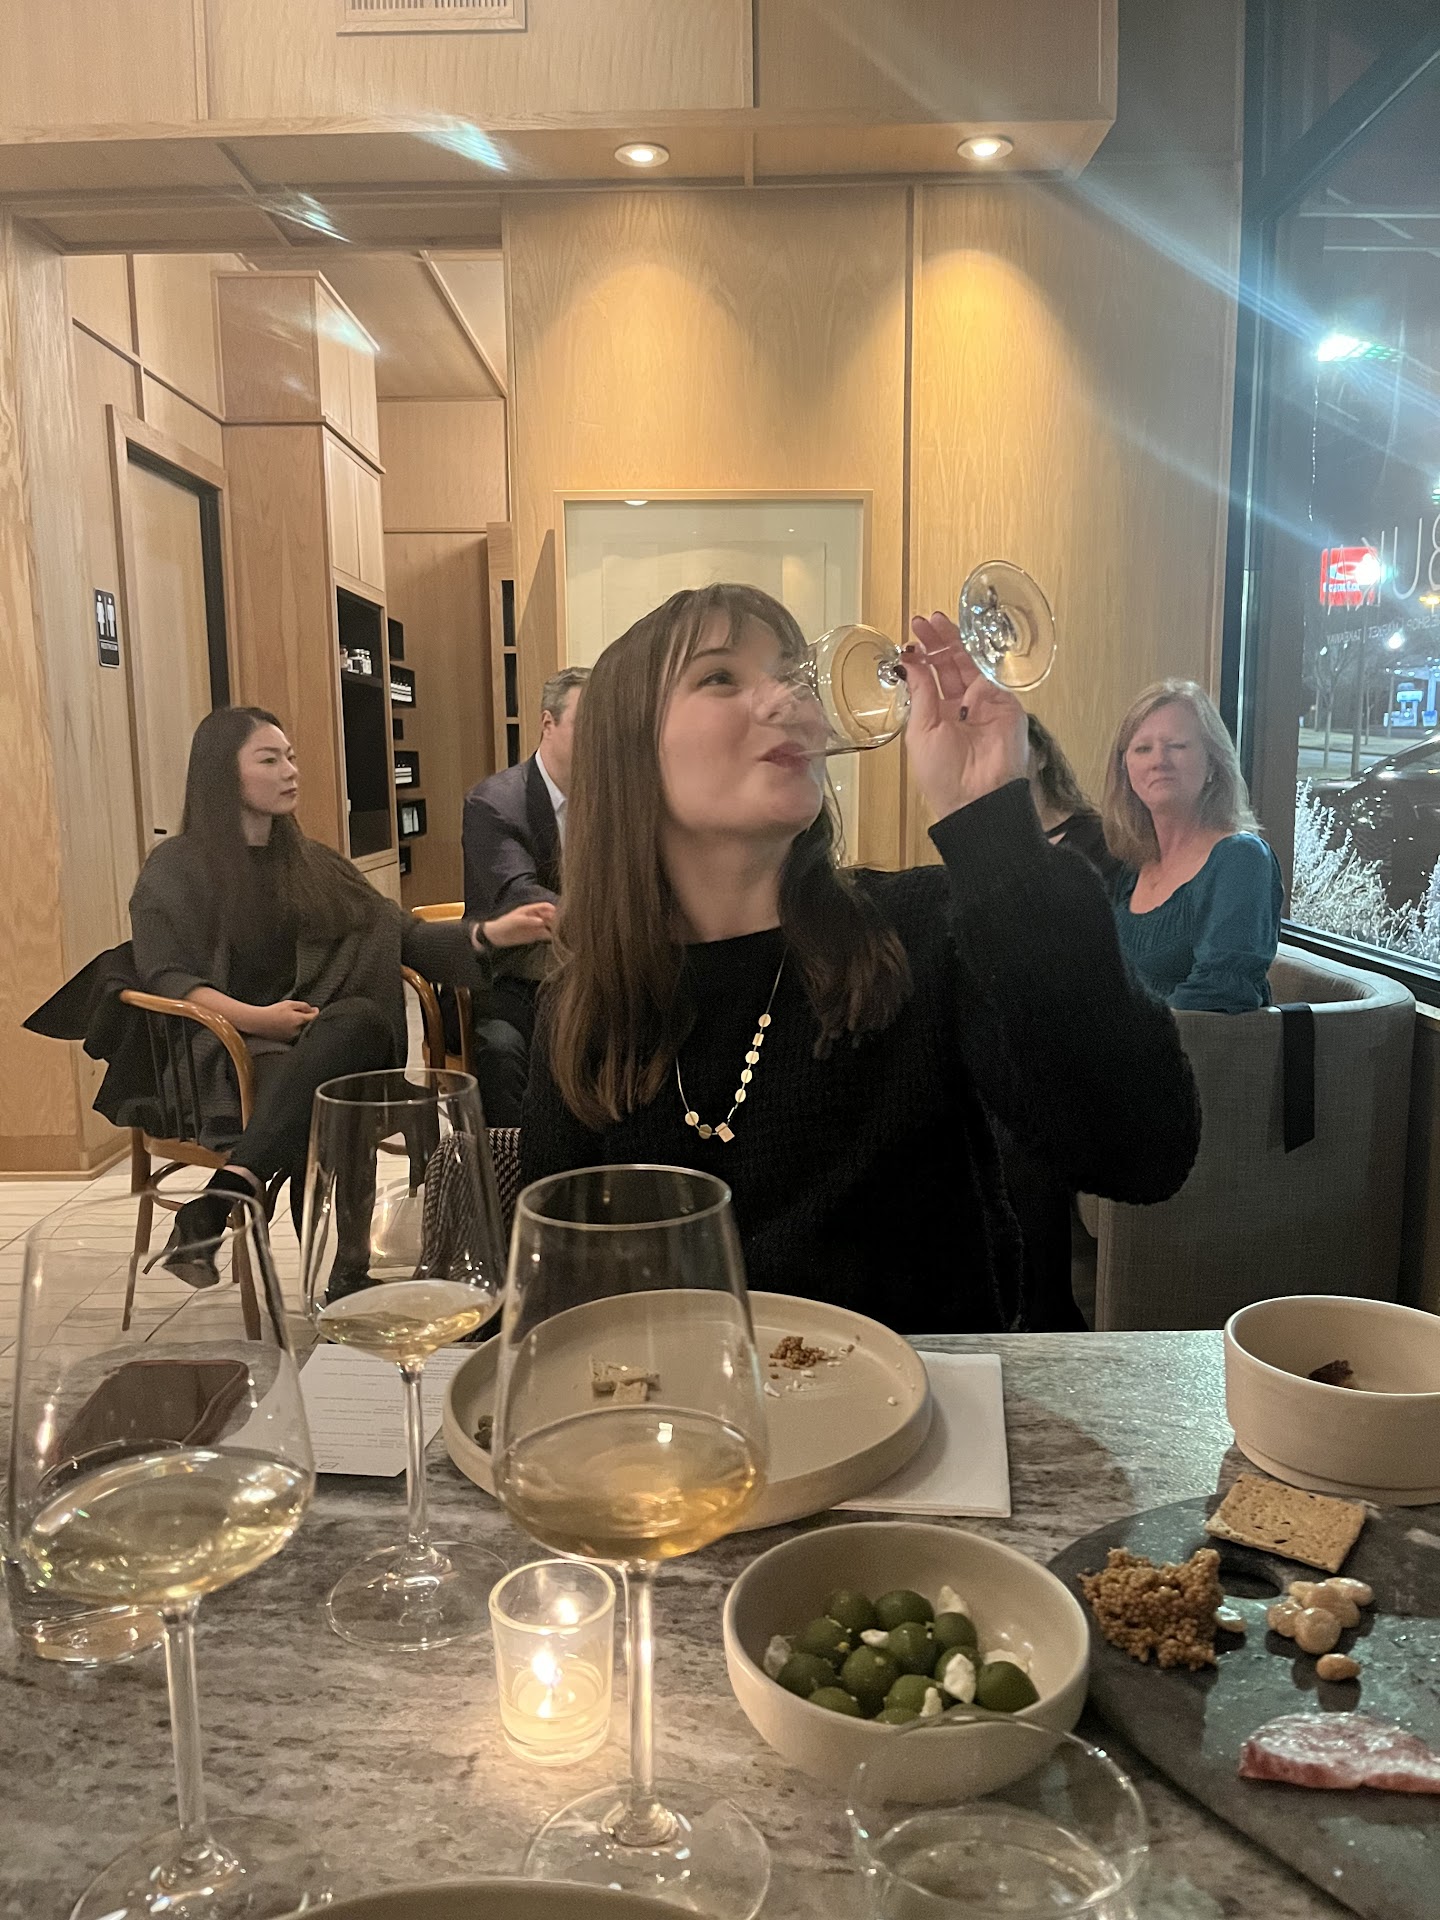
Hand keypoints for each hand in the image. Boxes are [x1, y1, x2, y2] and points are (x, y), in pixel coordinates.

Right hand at [254, 999, 319, 1040]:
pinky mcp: (286, 1041)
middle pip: (307, 1023)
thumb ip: (303, 1006)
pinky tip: (283, 1024)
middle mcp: (297, 1030)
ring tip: (286, 1019)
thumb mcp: (289, 1004)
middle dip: (304, 1018)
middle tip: (295, 1012)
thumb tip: (313, 1010)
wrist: (259, 1021)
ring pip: (300, 1029)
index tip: (315, 1009)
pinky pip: (294, 1034)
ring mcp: (292, 1037)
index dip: (316, 1012)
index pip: (314, 1018)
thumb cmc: (273, 1011)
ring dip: (298, 1024)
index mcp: (299, 1020)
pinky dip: (292, 1029)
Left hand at [482, 901, 556, 949]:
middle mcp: (536, 916)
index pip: (545, 906)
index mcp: (531, 909)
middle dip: (557, 919)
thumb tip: (542, 921)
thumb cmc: (505, 924)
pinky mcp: (535, 936)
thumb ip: (529, 921)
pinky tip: (556, 939)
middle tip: (563, 926)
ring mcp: (537, 926)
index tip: (559, 915)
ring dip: (556, 929)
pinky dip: (551, 937)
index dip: (553, 909)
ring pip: (550, 926)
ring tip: (562, 933)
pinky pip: (546, 935)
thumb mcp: (516, 921)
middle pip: (550, 916)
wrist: (497, 936)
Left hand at [902, 611, 1028, 819]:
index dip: (924, 655)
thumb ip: (920, 693)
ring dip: (957, 644)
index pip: (932, 675)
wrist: (975, 799)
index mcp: (939, 713)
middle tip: (926, 621)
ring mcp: (987, 704)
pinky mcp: (1007, 707)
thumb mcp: (920, 730)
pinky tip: (965, 670)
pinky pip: (992, 681)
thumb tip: (910, 661)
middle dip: (939, 641)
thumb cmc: (942, 775)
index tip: (912, 635)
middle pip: (953, 664)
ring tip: (940, 624)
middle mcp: (963, 706)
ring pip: (972, 665)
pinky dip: (978, 673)